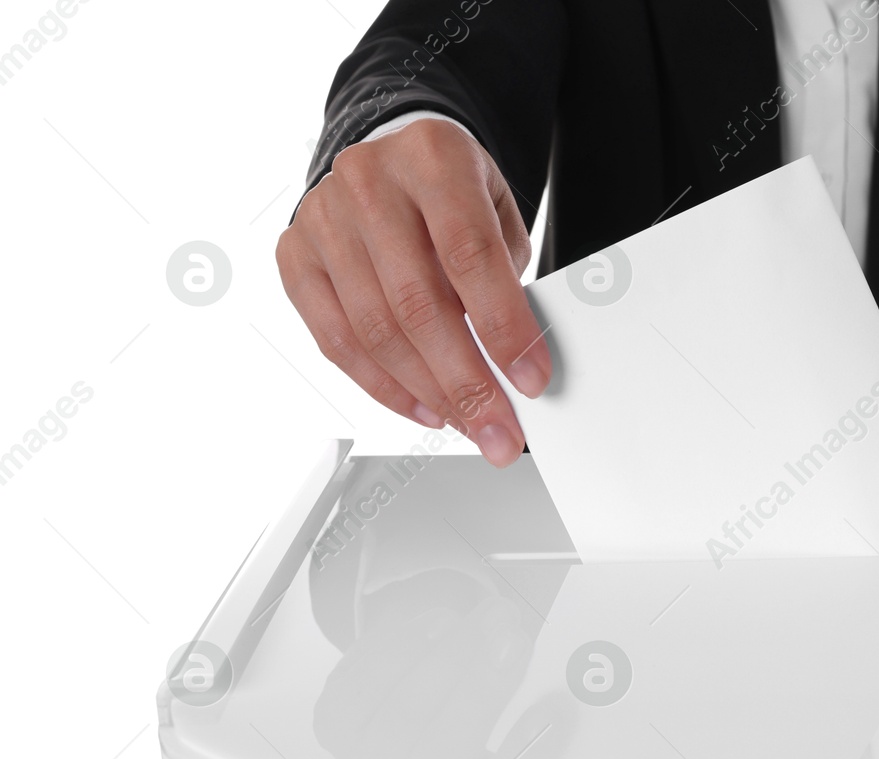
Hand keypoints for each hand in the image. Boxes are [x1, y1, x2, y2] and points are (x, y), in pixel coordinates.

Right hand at [276, 118, 549, 466]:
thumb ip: (506, 274)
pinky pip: (335, 340)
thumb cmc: (452, 191)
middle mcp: (369, 182)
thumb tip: (513, 361)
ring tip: (467, 422)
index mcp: (433, 158)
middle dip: (466, 381)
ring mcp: (324, 219)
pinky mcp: (294, 255)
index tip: (530, 380)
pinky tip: (422, 406)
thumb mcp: (497, 210)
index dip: (502, 327)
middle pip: (418, 303)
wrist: (391, 157)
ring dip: (427, 393)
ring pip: (375, 330)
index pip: (469, 254)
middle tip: (499, 427)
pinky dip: (382, 386)